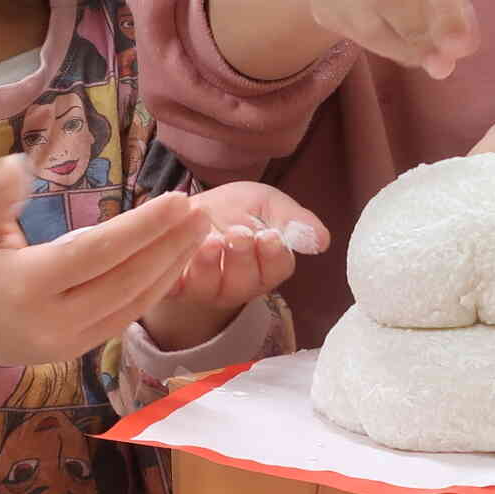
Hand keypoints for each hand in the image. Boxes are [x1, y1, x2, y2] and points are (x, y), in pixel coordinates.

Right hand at [0, 156, 210, 400]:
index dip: (143, 228)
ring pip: (131, 305)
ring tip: (198, 231)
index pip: (98, 253)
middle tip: (202, 209)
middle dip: (169, 246)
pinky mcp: (71, 352)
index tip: (178, 200)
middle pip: (126, 281)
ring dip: (170, 268)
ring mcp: (63, 343)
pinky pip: (122, 319)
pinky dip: (152, 291)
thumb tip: (18, 164)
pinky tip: (173, 262)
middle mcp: (50, 322)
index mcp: (24, 286)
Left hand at [139, 182, 330, 352]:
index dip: (274, 255)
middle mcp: (239, 285)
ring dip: (211, 264)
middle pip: (246, 281)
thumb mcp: (265, 204)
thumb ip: (292, 219)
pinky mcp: (173, 288)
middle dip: (243, 257)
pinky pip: (174, 287)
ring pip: (211, 287)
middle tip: (238, 233)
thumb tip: (321, 240)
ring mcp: (205, 289)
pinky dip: (178, 270)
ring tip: (211, 241)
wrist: (184, 213)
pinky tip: (183, 248)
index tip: (269, 236)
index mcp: (267, 266)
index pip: (278, 268)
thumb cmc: (233, 210)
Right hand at [309, 0, 478, 78]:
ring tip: (422, 54)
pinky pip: (350, 30)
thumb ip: (456, 5)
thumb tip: (456, 50)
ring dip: (401, 47)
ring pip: (367, 19)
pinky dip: (380, 48)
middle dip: (417, 32)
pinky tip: (396, 43)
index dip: (447, 12)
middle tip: (440, 57)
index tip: (460, 46)